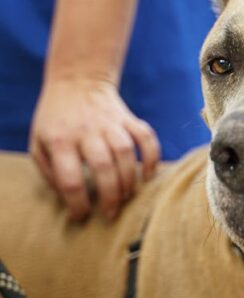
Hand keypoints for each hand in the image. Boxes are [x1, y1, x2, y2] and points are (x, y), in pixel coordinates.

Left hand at [29, 78, 159, 219]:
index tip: (81, 216)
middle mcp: (86, 130)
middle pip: (103, 168)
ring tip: (126, 196)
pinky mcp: (128, 118)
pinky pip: (146, 137)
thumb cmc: (55, 121)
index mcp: (60, 140)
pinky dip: (152, 158)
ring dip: (129, 180)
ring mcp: (110, 122)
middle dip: (110, 196)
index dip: (77, 204)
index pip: (69, 180)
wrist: (76, 81)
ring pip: (125, 153)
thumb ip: (49, 173)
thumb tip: (69, 198)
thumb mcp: (38, 143)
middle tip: (110, 213)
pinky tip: (149, 174)